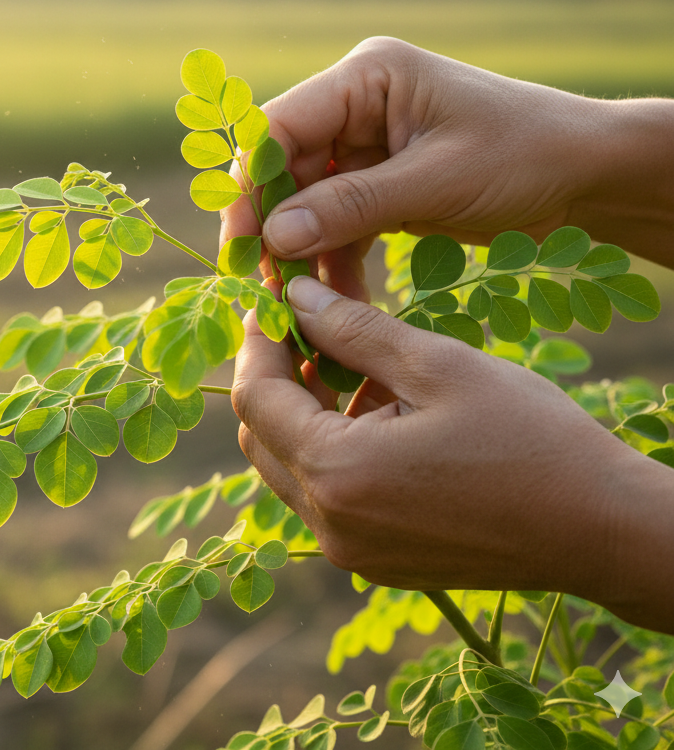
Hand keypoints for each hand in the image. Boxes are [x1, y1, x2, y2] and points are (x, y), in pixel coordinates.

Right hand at [221, 36, 673, 269]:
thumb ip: (351, 207)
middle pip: (286, 168)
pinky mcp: (380, 183)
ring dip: (302, 253)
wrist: (589, 175)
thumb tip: (273, 237)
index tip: (240, 243)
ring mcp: (366, 146)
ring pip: (307, 202)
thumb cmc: (525, 155)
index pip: (280, 125)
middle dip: (274, 228)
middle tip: (266, 287)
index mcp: (367, 78)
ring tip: (298, 307)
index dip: (250, 184)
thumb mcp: (437, 181)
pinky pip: (338, 223)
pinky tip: (335, 302)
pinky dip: (334, 260)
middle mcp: (357, 105)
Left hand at [231, 274, 673, 633]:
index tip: (273, 301)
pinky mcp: (374, 562)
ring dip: (303, 413)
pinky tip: (377, 414)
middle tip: (306, 328)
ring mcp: (350, 552)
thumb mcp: (438, 365)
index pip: (257, 398)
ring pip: (289, 468)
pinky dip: (330, 450)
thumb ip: (352, 328)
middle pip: (262, 437)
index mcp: (338, 475)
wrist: (602, 529)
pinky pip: (324, 498)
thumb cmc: (530, 439)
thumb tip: (297, 295)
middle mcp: (330, 525)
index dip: (258, 342)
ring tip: (351, 366)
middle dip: (275, 377)